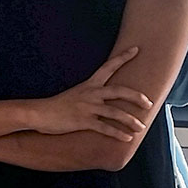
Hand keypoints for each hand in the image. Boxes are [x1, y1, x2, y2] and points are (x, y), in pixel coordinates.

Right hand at [31, 47, 151, 140]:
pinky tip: (127, 138)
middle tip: (149, 103)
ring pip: (115, 112)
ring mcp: (87, 108)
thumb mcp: (75, 94)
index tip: (136, 49)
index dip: (123, 58)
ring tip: (141, 127)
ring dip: (131, 120)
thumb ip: (90, 95)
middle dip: (136, 97)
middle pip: (119, 91)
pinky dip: (118, 134)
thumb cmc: (57, 106)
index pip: (109, 67)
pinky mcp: (83, 122)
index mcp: (89, 85)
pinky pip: (105, 128)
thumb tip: (103, 99)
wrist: (39, 113)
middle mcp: (91, 94)